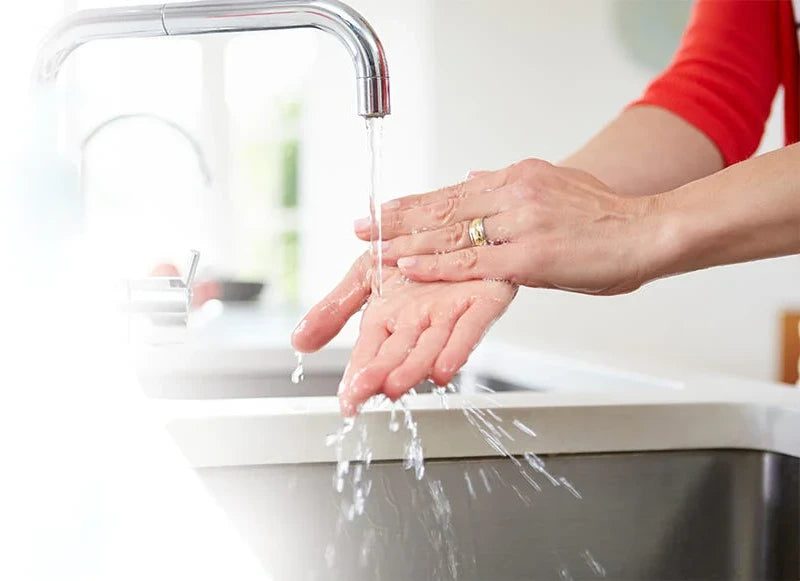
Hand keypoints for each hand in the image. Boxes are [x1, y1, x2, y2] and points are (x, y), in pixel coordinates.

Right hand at [291, 253, 515, 414]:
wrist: (451, 223)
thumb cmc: (411, 252)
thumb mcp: (364, 275)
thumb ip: (334, 309)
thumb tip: (299, 342)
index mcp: (388, 319)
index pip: (368, 353)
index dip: (357, 376)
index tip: (347, 401)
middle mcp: (418, 323)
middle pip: (397, 354)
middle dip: (381, 374)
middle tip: (364, 393)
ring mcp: (450, 314)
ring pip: (431, 346)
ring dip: (415, 367)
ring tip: (397, 385)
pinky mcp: (482, 301)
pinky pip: (470, 326)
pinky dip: (458, 346)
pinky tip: (446, 367)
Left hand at [354, 159, 664, 294]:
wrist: (650, 231)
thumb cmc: (608, 218)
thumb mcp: (557, 186)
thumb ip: (512, 188)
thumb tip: (473, 179)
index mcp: (519, 176)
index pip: (455, 191)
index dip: (416, 203)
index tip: (386, 208)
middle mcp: (515, 192)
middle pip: (444, 208)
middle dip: (398, 219)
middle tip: (362, 224)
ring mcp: (520, 223)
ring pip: (450, 233)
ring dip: (405, 242)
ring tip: (372, 247)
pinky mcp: (529, 256)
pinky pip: (471, 261)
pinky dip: (435, 265)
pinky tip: (407, 266)